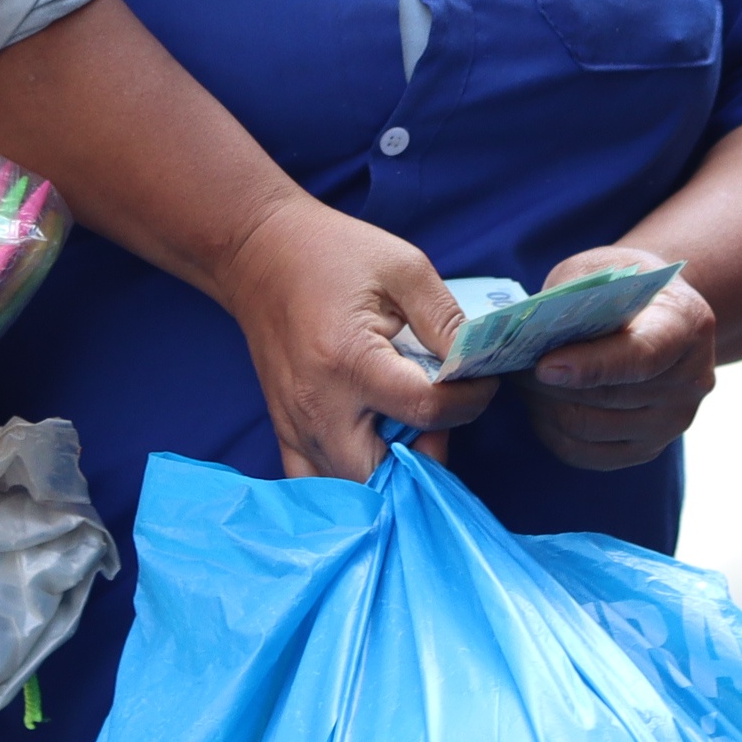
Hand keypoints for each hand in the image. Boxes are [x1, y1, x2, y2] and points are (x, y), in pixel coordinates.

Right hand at [210, 195, 492, 480]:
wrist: (260, 253)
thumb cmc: (334, 254)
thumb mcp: (404, 268)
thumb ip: (445, 319)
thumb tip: (478, 363)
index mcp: (351, 360)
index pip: (426, 410)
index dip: (468, 401)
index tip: (481, 381)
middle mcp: (318, 404)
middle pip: (384, 472)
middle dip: (427, 454)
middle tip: (441, 416)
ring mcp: (296, 424)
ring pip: (352, 488)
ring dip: (392, 471)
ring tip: (410, 428)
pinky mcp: (284, 430)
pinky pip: (317, 483)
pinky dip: (351, 482)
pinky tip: (374, 449)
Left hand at [520, 249, 717, 471]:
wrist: (659, 312)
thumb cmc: (626, 284)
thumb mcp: (605, 269)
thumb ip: (576, 298)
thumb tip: (532, 335)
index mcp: (687, 325)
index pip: (641, 356)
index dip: (591, 365)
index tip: (544, 365)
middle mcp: (690, 381)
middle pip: (608, 396)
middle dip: (549, 383)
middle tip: (510, 364)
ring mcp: (672, 422)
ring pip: (590, 427)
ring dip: (544, 405)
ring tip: (520, 380)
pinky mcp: (648, 448)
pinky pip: (587, 453)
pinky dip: (553, 431)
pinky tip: (538, 405)